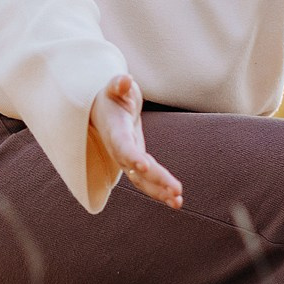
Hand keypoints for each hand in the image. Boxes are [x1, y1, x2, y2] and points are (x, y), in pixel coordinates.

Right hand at [90, 75, 183, 207]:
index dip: (131, 155)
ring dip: (160, 192)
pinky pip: (148, 181)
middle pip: (136, 168)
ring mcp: (127, 159)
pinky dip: (161, 190)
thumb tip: (126, 81)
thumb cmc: (112, 95)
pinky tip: (176, 200)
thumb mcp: (115, 86)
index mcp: (114, 130)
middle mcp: (119, 149)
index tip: (143, 166)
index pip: (122, 145)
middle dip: (156, 179)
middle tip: (177, 190)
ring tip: (178, 202)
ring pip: (142, 180)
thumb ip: (119, 84)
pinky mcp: (137, 164)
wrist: (105, 111)